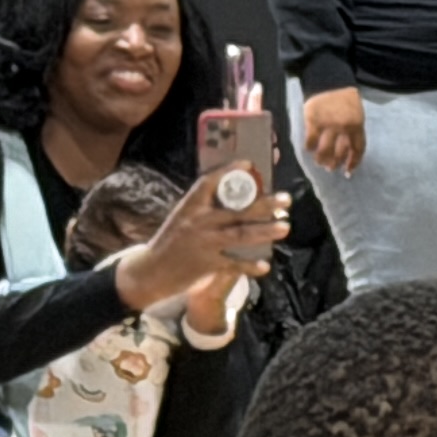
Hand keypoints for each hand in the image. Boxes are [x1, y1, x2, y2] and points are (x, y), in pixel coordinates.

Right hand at [114, 166, 289, 311]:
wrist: (150, 272)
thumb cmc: (169, 243)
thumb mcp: (181, 220)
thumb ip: (203, 211)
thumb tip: (235, 200)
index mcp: (189, 207)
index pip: (208, 183)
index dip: (228, 172)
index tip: (248, 164)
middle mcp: (198, 222)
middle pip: (236, 211)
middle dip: (264, 204)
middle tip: (286, 199)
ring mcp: (203, 243)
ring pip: (240, 235)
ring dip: (264, 231)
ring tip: (284, 227)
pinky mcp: (207, 265)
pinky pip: (234, 264)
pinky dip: (250, 266)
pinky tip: (264, 266)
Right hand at [295, 86, 365, 175]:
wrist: (329, 81)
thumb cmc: (344, 100)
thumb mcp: (356, 115)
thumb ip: (353, 132)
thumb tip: (346, 152)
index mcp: (357, 125)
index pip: (357, 149)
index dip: (352, 163)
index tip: (347, 172)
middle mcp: (344, 127)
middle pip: (339, 152)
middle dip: (335, 163)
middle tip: (330, 167)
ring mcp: (328, 125)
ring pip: (324, 151)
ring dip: (321, 159)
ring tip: (319, 162)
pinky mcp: (313, 122)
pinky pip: (310, 142)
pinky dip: (310, 148)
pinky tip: (309, 149)